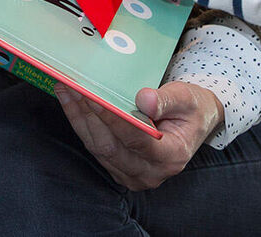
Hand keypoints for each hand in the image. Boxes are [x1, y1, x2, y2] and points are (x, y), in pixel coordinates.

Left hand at [56, 81, 224, 190]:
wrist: (194, 122)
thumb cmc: (192, 108)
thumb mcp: (187, 98)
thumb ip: (167, 100)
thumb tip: (143, 99)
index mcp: (170, 157)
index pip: (136, 140)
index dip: (113, 119)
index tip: (94, 96)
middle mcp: (150, 173)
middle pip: (110, 147)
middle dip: (88, 116)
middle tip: (72, 86)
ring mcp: (132, 175)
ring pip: (97, 147)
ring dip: (79, 117)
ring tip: (66, 88)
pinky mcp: (119, 169)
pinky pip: (95, 147)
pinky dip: (82, 123)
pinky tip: (72, 101)